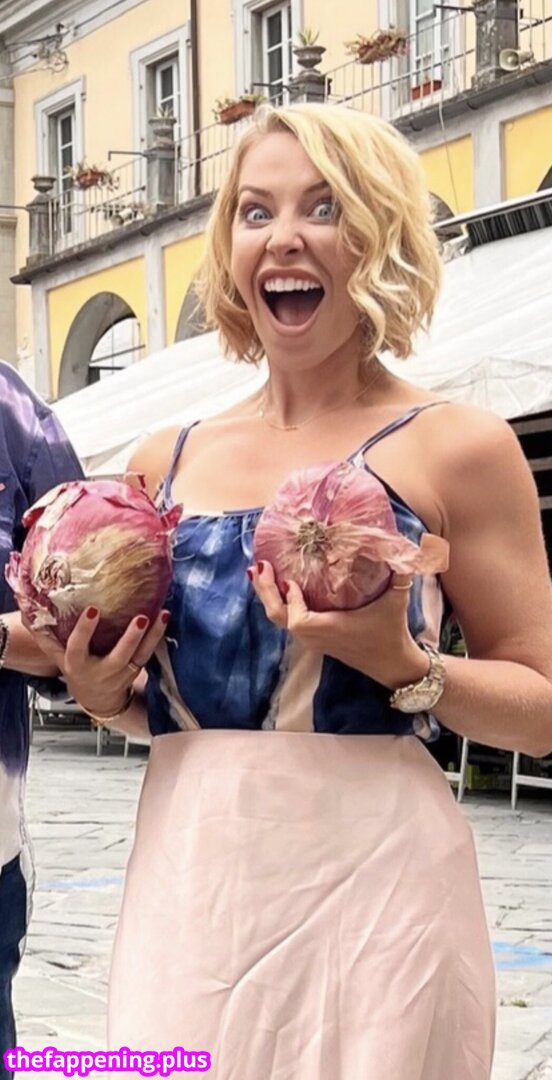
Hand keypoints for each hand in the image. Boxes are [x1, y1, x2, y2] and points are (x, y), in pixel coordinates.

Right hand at [30, 607, 169, 714]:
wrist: (99, 701)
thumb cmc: (79, 671)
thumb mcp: (60, 658)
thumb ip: (48, 639)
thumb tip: (33, 616)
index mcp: (79, 665)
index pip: (79, 647)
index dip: (85, 630)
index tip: (93, 610)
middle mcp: (103, 670)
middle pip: (119, 655)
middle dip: (130, 637)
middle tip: (141, 618)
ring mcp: (123, 672)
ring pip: (141, 655)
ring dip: (153, 636)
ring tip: (163, 615)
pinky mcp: (138, 670)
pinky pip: (150, 655)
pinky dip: (158, 639)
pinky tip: (165, 619)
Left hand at [248, 562, 428, 689]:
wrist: (393, 665)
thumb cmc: (392, 631)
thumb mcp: (398, 600)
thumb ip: (400, 572)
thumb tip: (399, 545)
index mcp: (330, 629)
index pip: (297, 620)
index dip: (289, 601)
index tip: (288, 580)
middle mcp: (316, 636)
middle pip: (278, 617)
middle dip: (265, 592)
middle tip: (259, 566)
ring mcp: (313, 639)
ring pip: (280, 620)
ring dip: (269, 597)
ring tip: (261, 572)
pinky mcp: (315, 639)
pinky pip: (289, 621)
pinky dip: (279, 603)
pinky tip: (279, 586)